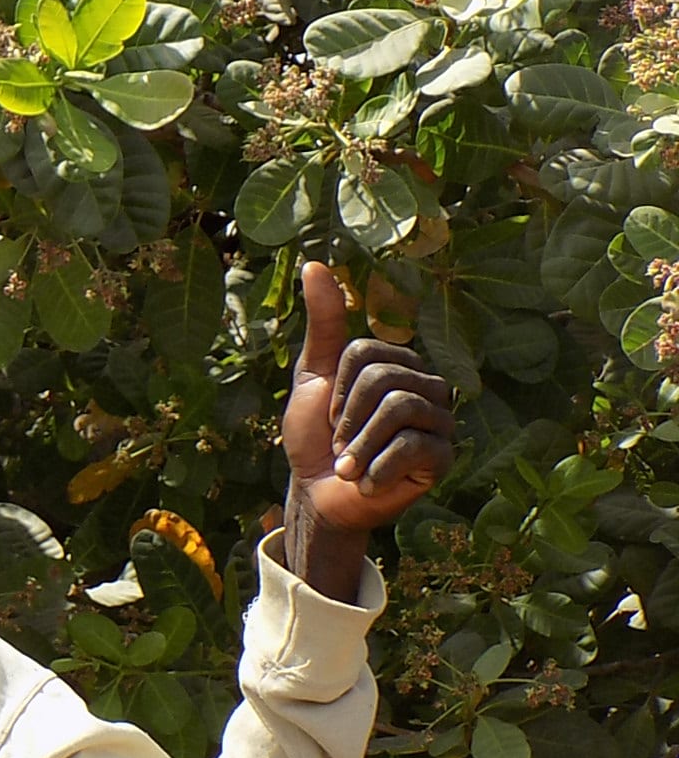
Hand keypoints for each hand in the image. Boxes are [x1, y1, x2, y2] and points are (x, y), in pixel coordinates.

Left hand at [281, 262, 456, 596]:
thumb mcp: (314, 374)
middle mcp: (427, 386)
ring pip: (399, 409)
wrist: (318, 493)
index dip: (336, 390)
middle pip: (383, 379)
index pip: (365, 354)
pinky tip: (369, 481)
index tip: (328, 415)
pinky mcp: (444, 458)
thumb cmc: (315, 434)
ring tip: (350, 464)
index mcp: (399, 363)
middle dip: (346, 418)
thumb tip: (314, 264)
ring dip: (359, 444)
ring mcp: (440, 421)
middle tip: (340, 443)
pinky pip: (414, 447)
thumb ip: (324, 323)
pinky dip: (377, 468)